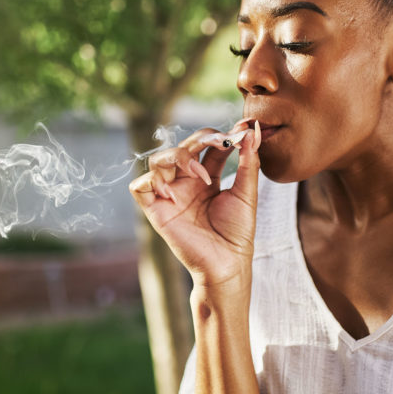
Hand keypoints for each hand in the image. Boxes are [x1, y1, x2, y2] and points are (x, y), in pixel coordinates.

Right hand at [129, 120, 261, 289]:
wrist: (228, 263)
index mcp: (206, 177)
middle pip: (182, 146)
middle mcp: (185, 183)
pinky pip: (140, 185)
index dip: (221, 135)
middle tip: (222, 142)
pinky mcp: (156, 210)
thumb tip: (253, 130)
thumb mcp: (247, 193)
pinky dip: (152, 182)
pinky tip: (173, 194)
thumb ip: (249, 162)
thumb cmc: (238, 232)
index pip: (206, 145)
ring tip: (200, 175)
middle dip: (201, 138)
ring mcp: (169, 195)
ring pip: (157, 160)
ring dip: (177, 157)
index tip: (241, 131)